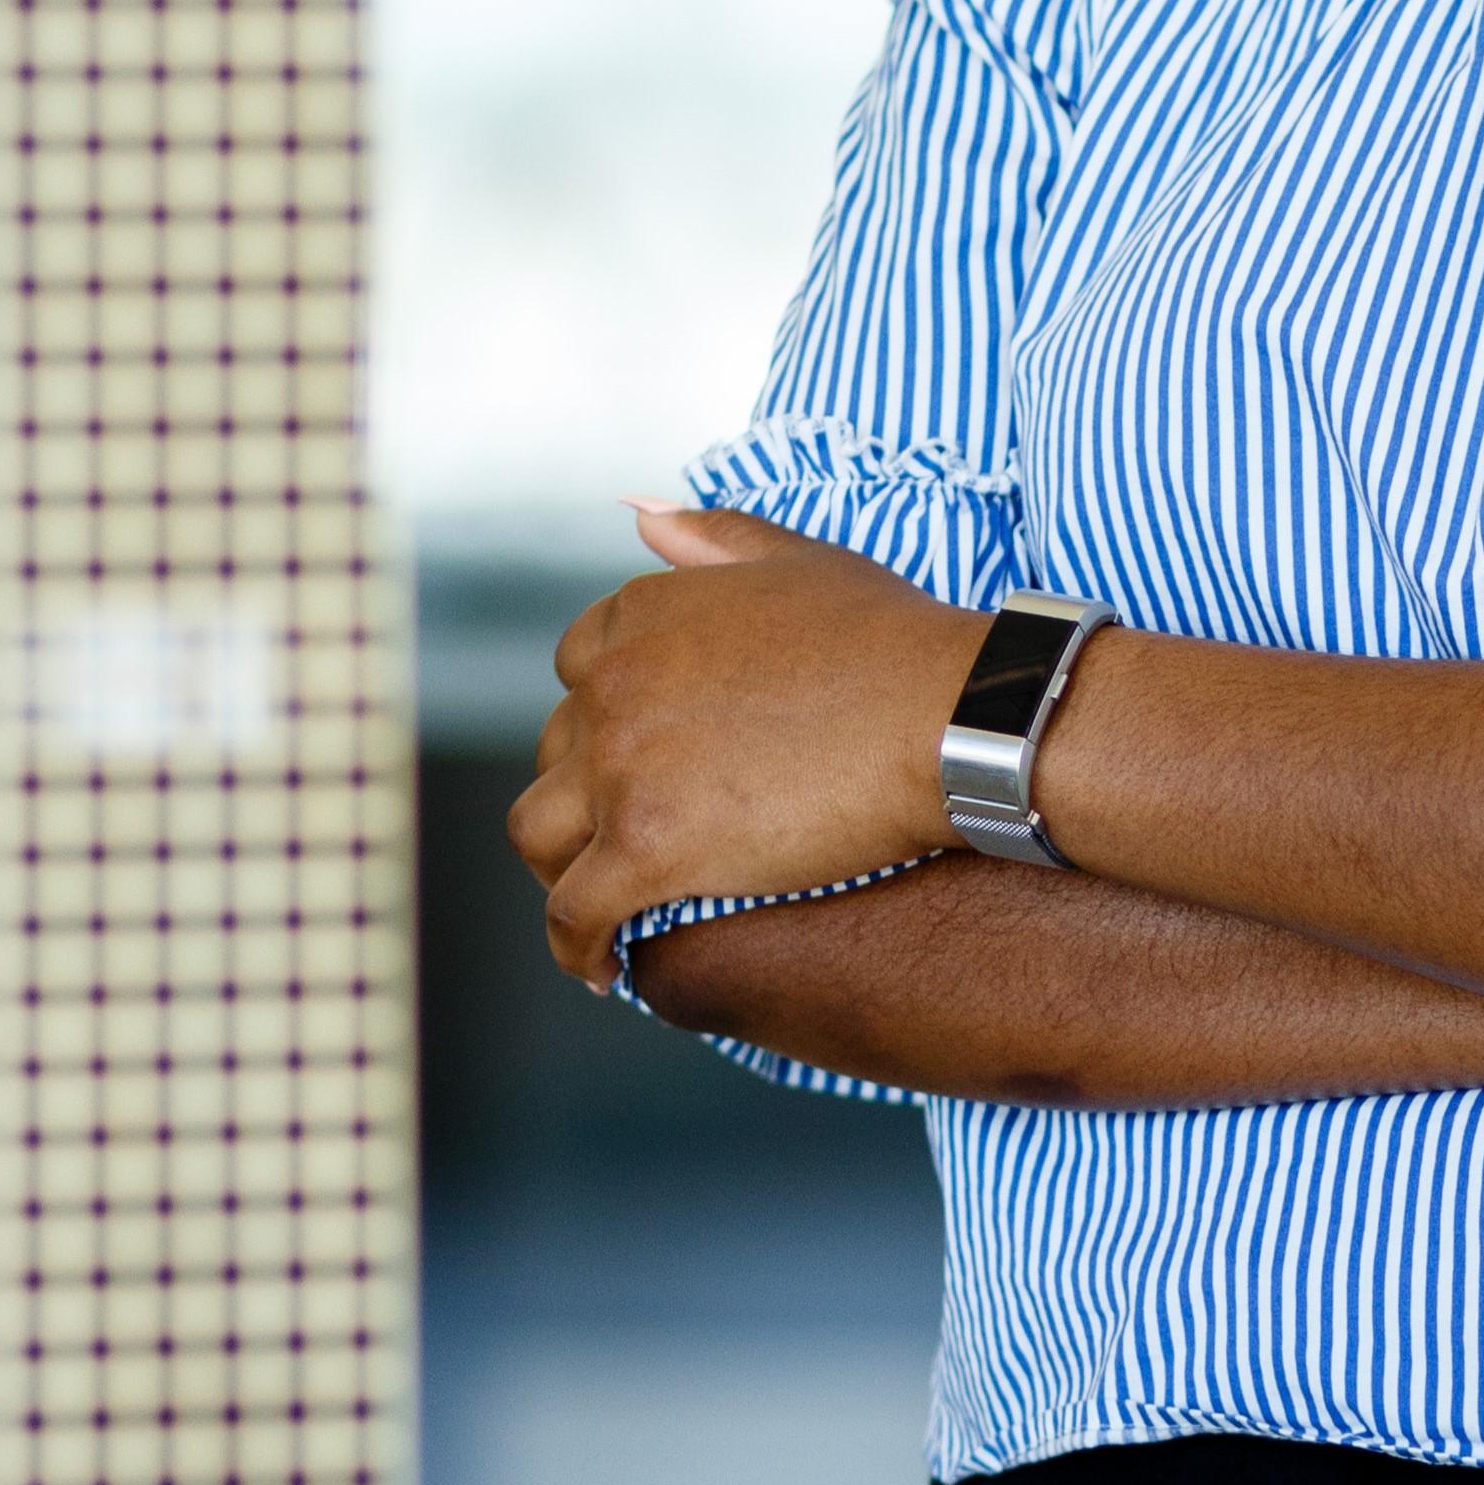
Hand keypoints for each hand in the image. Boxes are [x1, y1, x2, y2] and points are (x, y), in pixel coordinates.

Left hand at [506, 506, 982, 987]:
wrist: (945, 716)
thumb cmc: (890, 639)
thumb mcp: (799, 559)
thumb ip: (712, 534)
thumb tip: (637, 516)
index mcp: (642, 615)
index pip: (577, 668)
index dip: (607, 712)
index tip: (641, 751)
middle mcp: (613, 686)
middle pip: (555, 752)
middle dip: (585, 793)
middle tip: (631, 834)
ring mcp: (622, 769)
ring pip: (539, 835)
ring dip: (563, 867)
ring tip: (603, 899)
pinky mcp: (644, 851)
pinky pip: (574, 916)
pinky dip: (579, 947)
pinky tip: (607, 968)